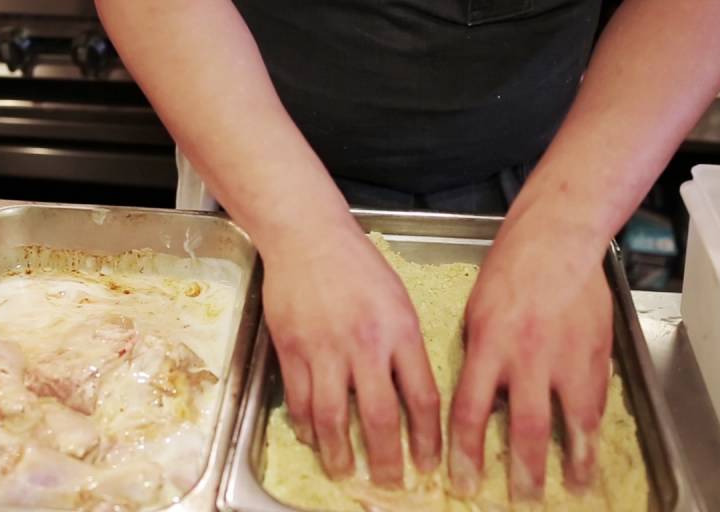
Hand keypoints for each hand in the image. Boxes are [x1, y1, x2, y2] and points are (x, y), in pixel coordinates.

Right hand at [263, 218, 440, 485]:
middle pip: (378, 417)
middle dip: (387, 460)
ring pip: (332, 417)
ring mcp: (323, 349)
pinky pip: (299, 400)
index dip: (426, 438)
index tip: (429, 464)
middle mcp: (364, 344)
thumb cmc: (357, 264)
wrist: (306, 236)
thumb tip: (413, 393)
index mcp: (399, 330)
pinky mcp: (290, 349)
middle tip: (391, 485)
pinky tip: (312, 438)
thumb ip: (405, 345)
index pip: (421, 397)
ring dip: (340, 453)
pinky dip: (305, 425)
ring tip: (347, 474)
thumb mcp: (398, 299)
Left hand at [448, 224, 611, 499]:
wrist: (557, 238)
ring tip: (571, 487)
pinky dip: (592, 429)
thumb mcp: (478, 312)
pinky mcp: (596, 353)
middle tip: (521, 499)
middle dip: (522, 471)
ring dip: (571, 461)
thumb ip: (479, 357)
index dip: (465, 453)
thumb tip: (478, 401)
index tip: (463, 481)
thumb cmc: (510, 269)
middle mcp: (528, 355)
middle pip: (524, 428)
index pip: (470, 412)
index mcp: (488, 344)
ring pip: (570, 422)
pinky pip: (595, 402)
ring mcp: (567, 357)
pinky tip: (589, 447)